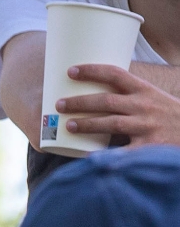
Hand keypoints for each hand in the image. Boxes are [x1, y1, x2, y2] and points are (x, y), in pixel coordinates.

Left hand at [58, 64, 179, 146]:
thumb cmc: (168, 115)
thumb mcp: (153, 97)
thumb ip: (128, 95)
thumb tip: (92, 92)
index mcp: (144, 90)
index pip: (116, 74)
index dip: (92, 71)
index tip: (71, 71)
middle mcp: (145, 106)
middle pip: (107, 101)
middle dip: (80, 102)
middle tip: (59, 104)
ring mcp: (147, 126)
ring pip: (111, 123)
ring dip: (87, 124)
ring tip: (68, 126)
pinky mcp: (149, 147)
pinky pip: (122, 152)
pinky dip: (103, 154)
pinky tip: (86, 156)